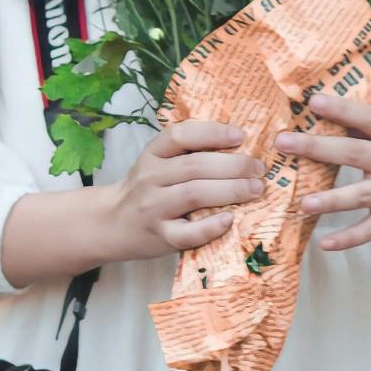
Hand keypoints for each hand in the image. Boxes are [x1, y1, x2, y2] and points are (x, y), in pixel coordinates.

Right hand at [104, 118, 265, 260]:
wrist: (111, 223)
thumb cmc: (146, 189)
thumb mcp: (157, 162)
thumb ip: (188, 153)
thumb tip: (240, 145)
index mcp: (153, 155)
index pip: (180, 136)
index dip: (212, 133)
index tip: (240, 136)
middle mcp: (151, 178)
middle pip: (195, 166)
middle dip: (234, 165)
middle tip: (259, 169)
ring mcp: (154, 208)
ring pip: (194, 194)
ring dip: (230, 190)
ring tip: (255, 189)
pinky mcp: (160, 237)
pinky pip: (187, 233)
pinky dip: (210, 226)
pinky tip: (229, 220)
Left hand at [275, 89, 370, 253]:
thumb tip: (328, 109)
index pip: (369, 118)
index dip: (342, 109)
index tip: (313, 101)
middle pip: (355, 152)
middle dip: (317, 147)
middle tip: (283, 142)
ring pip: (361, 196)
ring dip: (332, 200)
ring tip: (303, 203)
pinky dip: (349, 238)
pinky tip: (325, 243)